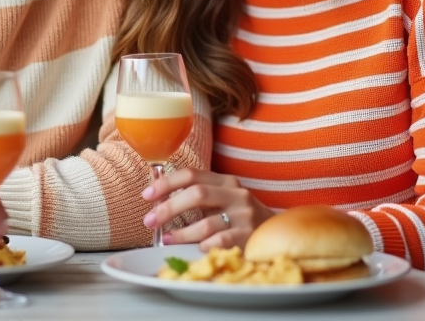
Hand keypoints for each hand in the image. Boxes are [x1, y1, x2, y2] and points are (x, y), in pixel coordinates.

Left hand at [141, 168, 273, 250]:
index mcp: (225, 181)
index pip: (192, 174)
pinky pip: (219, 242)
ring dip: (180, 233)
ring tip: (166, 239)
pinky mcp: (249, 237)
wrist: (277, 234)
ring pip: (205, 223)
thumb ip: (198, 195)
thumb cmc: (240, 217)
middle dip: (168, 208)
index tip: (147, 195)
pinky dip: (203, 246)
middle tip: (149, 221)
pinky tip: (195, 249)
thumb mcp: (223, 199)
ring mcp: (244, 216)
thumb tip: (159, 197)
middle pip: (196, 194)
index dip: (166, 183)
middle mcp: (236, 195)